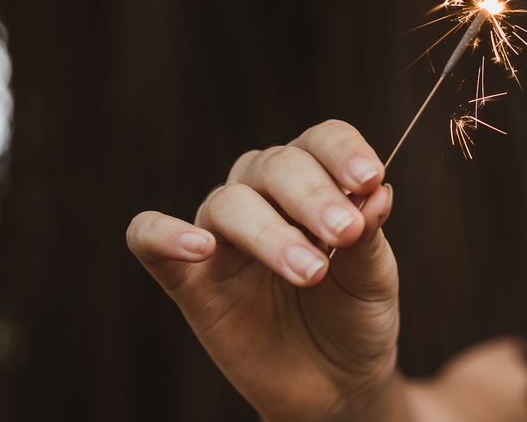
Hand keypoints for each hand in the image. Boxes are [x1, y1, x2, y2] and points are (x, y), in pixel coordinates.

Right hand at [126, 120, 397, 421]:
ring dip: (270, 232)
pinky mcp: (188, 278)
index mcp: (314, 181)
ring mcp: (221, 234)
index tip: (369, 179)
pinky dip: (164, 233)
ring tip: (310, 271)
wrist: (333, 384)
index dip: (342, 152)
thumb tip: (378, 191)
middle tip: (344, 234)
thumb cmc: (354, 317)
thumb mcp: (374, 278)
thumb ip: (369, 235)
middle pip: (276, 166)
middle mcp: (263, 194)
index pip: (320, 142)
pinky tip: (198, 246)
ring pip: (228, 203)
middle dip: (313, 196)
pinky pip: (147, 237)